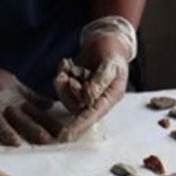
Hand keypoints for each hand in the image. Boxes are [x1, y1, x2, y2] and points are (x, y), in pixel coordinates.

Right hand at [0, 41, 63, 146]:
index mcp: (15, 97)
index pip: (36, 112)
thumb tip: (50, 105)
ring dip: (7, 132)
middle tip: (47, 142)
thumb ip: (31, 96)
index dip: (49, 123)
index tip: (63, 133)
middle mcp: (3, 102)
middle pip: (20, 118)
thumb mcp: (14, 83)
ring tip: (16, 144)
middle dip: (34, 130)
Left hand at [54, 16, 136, 141]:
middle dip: (66, 92)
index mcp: (110, 97)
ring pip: (67, 96)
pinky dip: (62, 72)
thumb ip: (99, 81)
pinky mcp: (75, 84)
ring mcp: (85, 92)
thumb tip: (89, 99)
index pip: (93, 115)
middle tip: (65, 75)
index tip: (65, 136)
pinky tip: (66, 62)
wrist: (107, 39)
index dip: (79, 126)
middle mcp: (97, 98)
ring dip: (62, 82)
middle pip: (76, 106)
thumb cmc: (113, 52)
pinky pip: (63, 84)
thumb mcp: (110, 64)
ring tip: (66, 66)